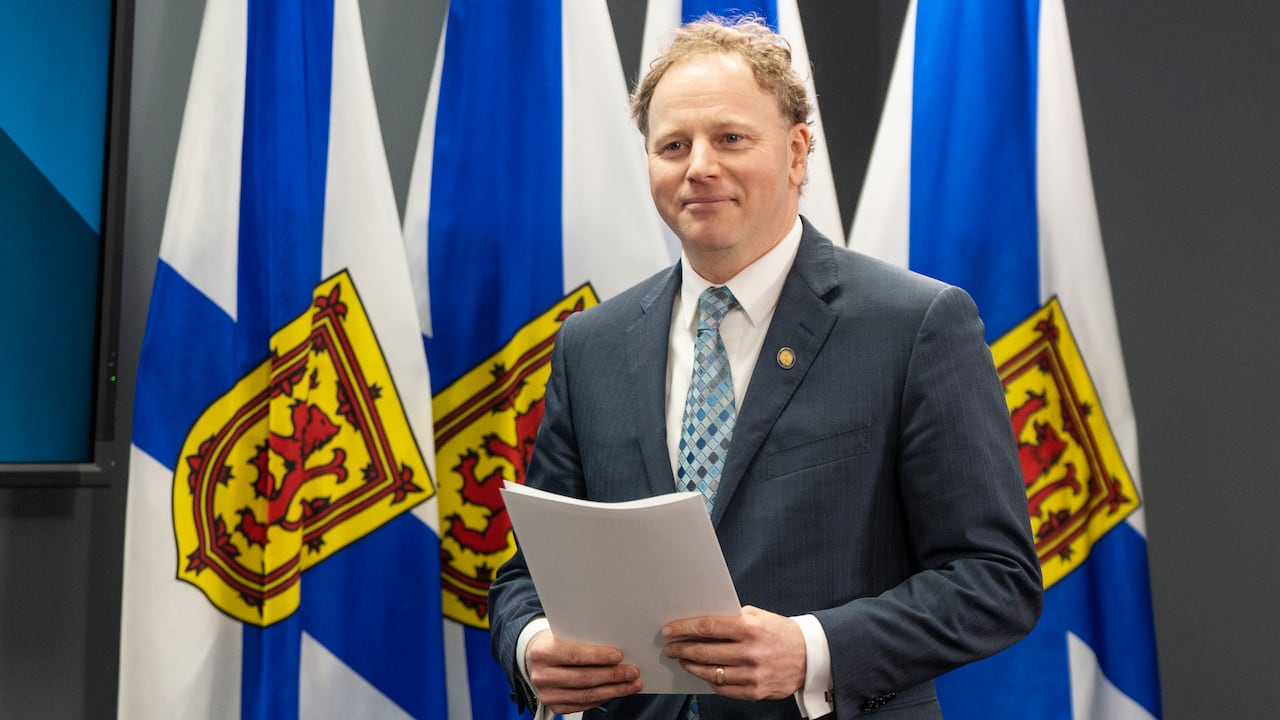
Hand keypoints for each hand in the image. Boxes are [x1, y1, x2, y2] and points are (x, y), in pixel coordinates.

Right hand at [524, 629, 642, 713]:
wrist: (533, 657)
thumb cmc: (554, 642)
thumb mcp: (563, 633)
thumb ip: (583, 639)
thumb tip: (615, 649)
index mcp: (542, 652)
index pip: (574, 656)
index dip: (598, 657)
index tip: (619, 655)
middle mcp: (542, 676)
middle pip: (583, 678)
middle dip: (612, 675)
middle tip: (632, 671)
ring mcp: (547, 694)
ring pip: (586, 695)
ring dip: (614, 690)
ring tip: (632, 684)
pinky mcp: (555, 707)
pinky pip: (584, 704)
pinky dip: (604, 698)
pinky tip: (617, 691)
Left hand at [662, 605, 806, 700]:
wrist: (810, 656)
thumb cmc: (779, 632)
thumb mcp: (759, 616)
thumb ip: (732, 618)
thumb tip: (700, 623)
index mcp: (750, 628)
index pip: (707, 627)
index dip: (683, 629)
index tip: (669, 631)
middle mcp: (751, 652)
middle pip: (705, 651)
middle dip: (682, 649)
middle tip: (671, 648)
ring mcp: (753, 674)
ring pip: (710, 672)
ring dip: (691, 666)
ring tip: (683, 661)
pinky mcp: (755, 691)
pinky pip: (724, 688)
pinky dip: (710, 681)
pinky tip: (704, 674)